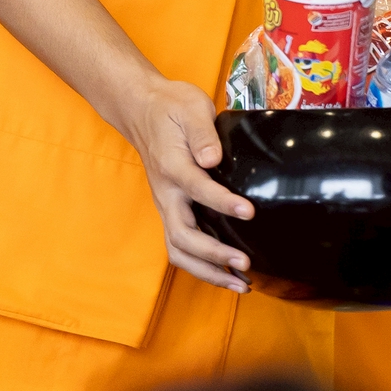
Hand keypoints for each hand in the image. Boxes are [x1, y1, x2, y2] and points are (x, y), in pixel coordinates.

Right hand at [122, 76, 253, 290]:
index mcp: (172, 166)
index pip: (197, 189)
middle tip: (245, 263)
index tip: (249, 211)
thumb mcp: (190, 107)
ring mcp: (166, 205)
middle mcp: (166, 193)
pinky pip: (181, 246)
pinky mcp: (171, 210)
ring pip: (178, 250)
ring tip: (240, 283)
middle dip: (214, 254)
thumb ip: (203, 133)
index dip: (223, 203)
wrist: (141, 109)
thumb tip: (212, 159)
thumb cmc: (170, 107)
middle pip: (182, 235)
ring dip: (208, 271)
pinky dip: (202, 265)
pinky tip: (226, 273)